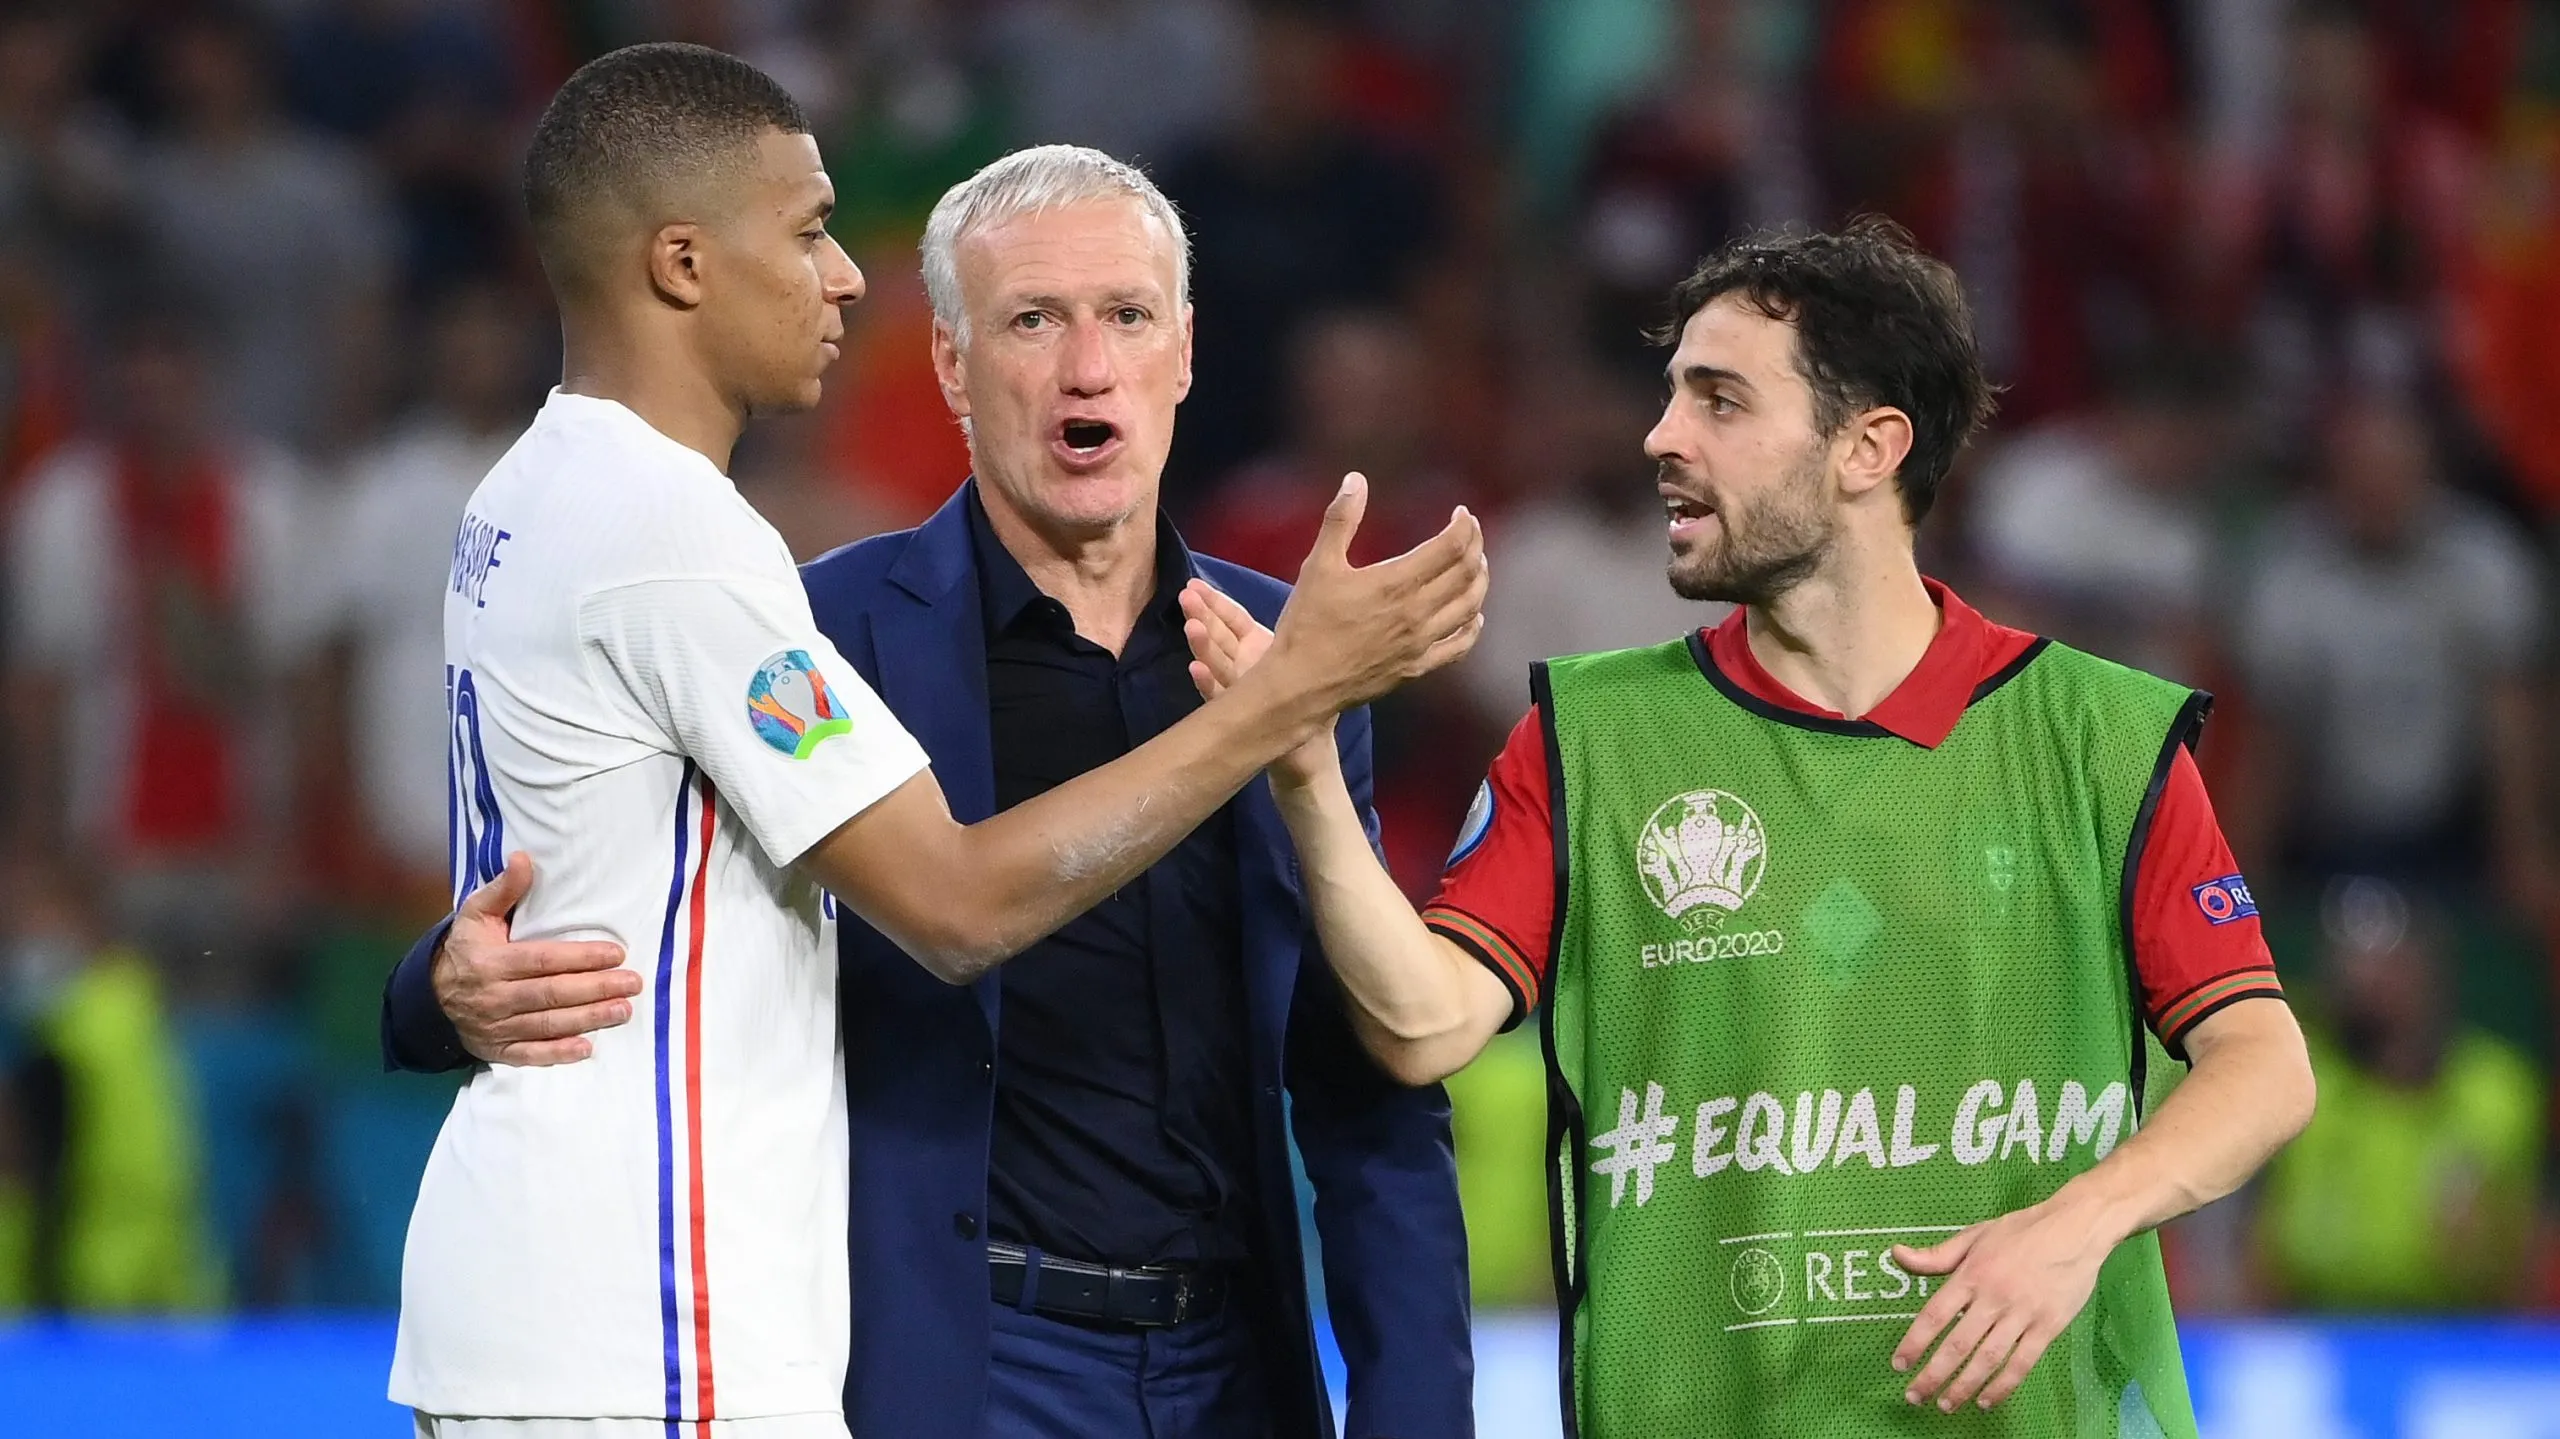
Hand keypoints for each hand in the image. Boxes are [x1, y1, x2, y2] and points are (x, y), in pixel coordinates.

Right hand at [436, 851, 639, 1065]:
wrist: (430, 995)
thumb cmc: (465, 948)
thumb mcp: (475, 914)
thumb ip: (503, 889)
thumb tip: (523, 858)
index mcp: (490, 962)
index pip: (543, 960)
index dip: (581, 957)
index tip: (616, 953)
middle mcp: (493, 997)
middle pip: (551, 994)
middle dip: (596, 989)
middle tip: (633, 984)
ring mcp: (495, 1027)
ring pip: (547, 1025)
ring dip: (588, 1019)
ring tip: (623, 1011)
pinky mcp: (498, 1050)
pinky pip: (530, 1055)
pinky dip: (558, 1054)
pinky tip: (587, 1048)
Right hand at [1180, 579, 1338, 790]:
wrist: (1309, 751)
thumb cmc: (1312, 699)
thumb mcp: (1310, 655)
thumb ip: (1305, 624)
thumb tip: (1320, 581)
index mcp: (1259, 647)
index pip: (1231, 619)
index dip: (1213, 602)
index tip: (1194, 584)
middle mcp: (1244, 665)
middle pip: (1217, 636)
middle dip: (1201, 615)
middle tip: (1186, 598)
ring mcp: (1238, 690)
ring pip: (1214, 663)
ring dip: (1202, 646)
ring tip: (1191, 627)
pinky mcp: (1239, 715)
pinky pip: (1220, 698)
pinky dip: (1207, 684)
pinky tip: (1195, 670)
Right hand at [1255, 473, 1485, 722]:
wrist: (1302, 683)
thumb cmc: (1307, 623)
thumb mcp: (1318, 565)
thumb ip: (1341, 520)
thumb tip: (1356, 480)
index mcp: (1395, 583)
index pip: (1450, 548)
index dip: (1463, 526)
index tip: (1461, 514)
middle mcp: (1416, 613)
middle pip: (1466, 574)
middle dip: (1475, 547)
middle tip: (1471, 532)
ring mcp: (1420, 643)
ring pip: (1469, 607)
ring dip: (1479, 581)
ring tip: (1476, 565)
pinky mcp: (1417, 667)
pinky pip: (1459, 646)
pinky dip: (1472, 626)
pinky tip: (1473, 616)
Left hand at [1888, 1196, 2120, 1411]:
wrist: (2075, 1229)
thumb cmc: (2021, 1231)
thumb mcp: (1974, 1235)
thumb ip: (1936, 1255)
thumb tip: (1896, 1255)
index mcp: (1971, 1274)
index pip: (1934, 1315)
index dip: (1914, 1343)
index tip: (1899, 1364)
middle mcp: (1994, 1298)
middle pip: (1958, 1344)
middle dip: (1933, 1375)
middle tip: (1915, 1396)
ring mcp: (2022, 1314)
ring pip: (1988, 1358)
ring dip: (1964, 1386)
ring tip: (1946, 1404)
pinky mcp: (2049, 1327)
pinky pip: (2023, 1363)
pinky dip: (2003, 1386)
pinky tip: (1987, 1401)